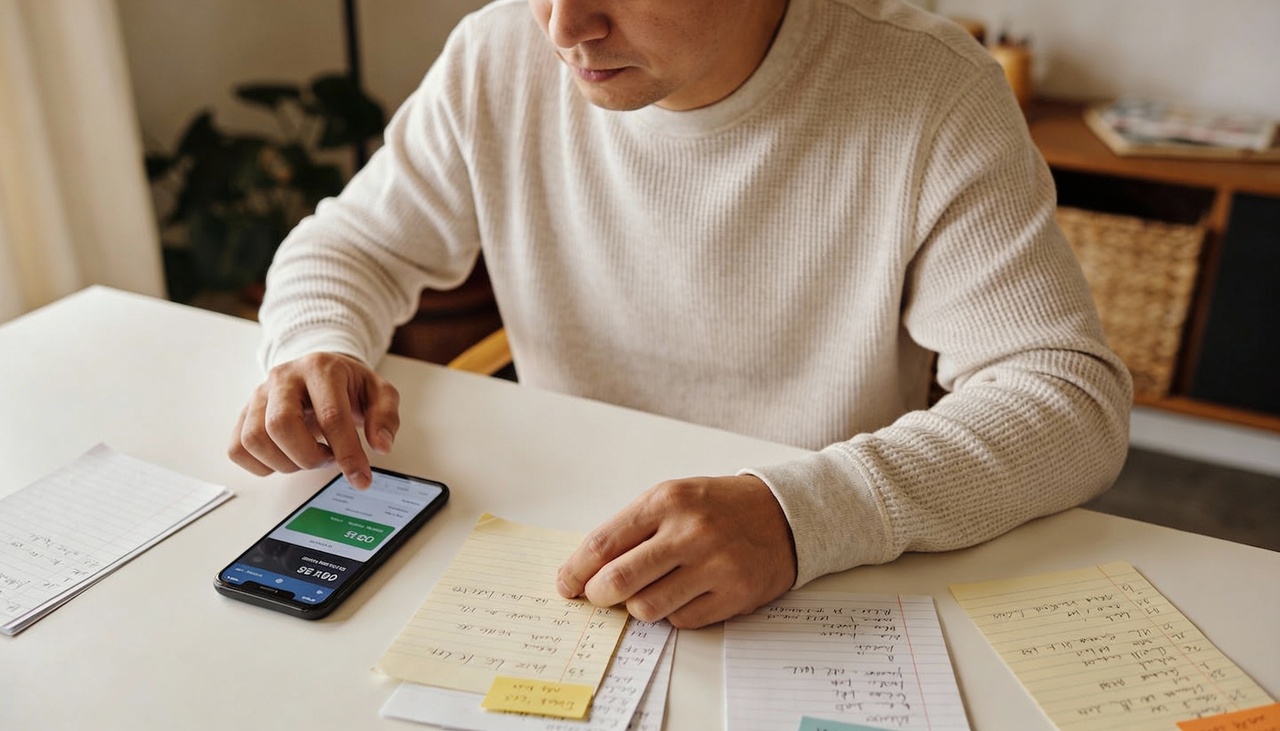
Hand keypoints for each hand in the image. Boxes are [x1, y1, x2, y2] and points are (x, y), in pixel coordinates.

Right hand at [228, 352, 399, 488]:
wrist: (320, 371)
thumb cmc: (348, 385)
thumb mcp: (379, 393)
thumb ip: (386, 416)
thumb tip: (381, 445)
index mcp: (321, 368)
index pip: (330, 416)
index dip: (347, 454)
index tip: (361, 479)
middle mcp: (284, 377)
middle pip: (281, 425)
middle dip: (309, 456)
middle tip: (328, 458)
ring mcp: (259, 395)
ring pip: (254, 439)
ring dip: (285, 462)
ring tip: (309, 455)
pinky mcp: (244, 413)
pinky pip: (237, 449)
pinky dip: (261, 465)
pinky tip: (286, 458)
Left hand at [556, 475, 796, 628]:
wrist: (783, 514)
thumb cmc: (717, 507)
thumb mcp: (672, 499)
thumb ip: (630, 530)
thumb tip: (584, 572)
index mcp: (667, 500)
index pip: (602, 544)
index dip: (575, 570)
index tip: (566, 585)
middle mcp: (691, 531)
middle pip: (618, 581)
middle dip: (598, 596)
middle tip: (599, 597)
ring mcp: (715, 565)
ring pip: (646, 608)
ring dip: (637, 607)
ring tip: (648, 591)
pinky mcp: (735, 594)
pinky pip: (681, 621)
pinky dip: (672, 614)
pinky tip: (684, 594)